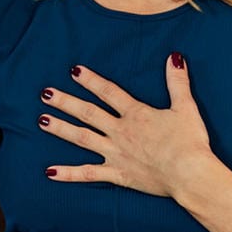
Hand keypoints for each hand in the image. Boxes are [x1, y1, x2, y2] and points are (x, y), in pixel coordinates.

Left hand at [39, 56, 212, 198]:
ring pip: (82, 138)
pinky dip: (69, 174)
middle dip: (65, 102)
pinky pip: (88, 174)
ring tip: (41, 121)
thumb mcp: (185, 108)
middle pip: (88, 113)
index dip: (91, 80)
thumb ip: (177, 82)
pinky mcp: (117, 174)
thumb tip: (174, 57)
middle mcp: (120, 132)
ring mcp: (116, 153)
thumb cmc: (190, 142)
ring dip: (61, 129)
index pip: (108, 92)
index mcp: (136, 114)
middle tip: (45, 93)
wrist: (189, 174)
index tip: (74, 71)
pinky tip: (49, 172)